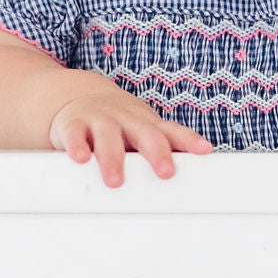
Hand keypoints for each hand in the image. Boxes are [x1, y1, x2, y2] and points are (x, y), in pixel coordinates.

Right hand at [49, 77, 212, 187]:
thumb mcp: (144, 131)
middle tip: (166, 173)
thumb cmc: (121, 123)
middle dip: (156, 152)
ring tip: (115, 180)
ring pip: (108, 136)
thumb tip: (198, 175)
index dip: (189, 140)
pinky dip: (77, 146)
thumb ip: (166, 148)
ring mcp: (100, 120)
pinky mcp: (74, 124)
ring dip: (112, 158)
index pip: (172, 131)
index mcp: (147, 124)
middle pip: (144, 133)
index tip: (204, 151)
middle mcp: (126, 120)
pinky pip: (75, 135)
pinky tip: (81, 158)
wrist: (81, 96)